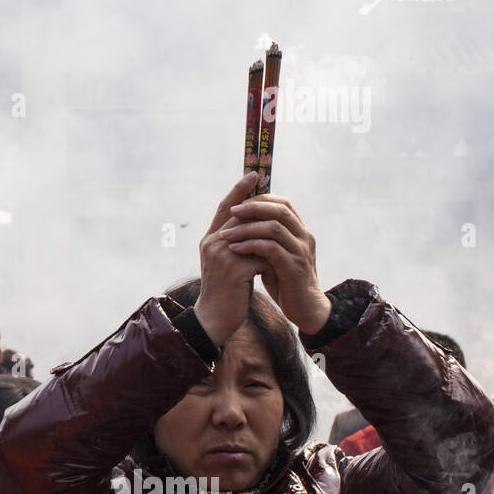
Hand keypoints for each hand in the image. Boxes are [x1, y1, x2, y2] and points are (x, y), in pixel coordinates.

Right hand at [193, 172, 272, 344]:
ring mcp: (223, 255)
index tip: (253, 174)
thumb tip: (256, 225)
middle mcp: (213, 243)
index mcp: (209, 240)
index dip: (238, 190)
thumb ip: (235, 244)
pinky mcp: (234, 269)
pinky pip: (261, 255)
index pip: (224, 208)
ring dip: (270, 239)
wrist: (214, 319)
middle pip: (241, 215)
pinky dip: (272, 260)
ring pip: (255, 234)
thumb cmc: (225, 292)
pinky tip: (278, 268)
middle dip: (260, 206)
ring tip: (283, 244)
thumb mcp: (226, 263)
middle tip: (278, 195)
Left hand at [220, 193, 330, 334]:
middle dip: (253, 208)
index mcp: (299, 231)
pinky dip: (250, 246)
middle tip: (231, 212)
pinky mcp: (294, 267)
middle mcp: (304, 237)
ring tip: (225, 235)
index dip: (260, 198)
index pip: (282, 203)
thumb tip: (239, 222)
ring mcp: (301, 251)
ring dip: (246, 229)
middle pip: (279, 210)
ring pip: (274, 228)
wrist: (304, 308)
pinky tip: (234, 249)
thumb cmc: (284, 280)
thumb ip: (264, 239)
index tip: (237, 202)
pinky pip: (271, 249)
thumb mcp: (273, 255)